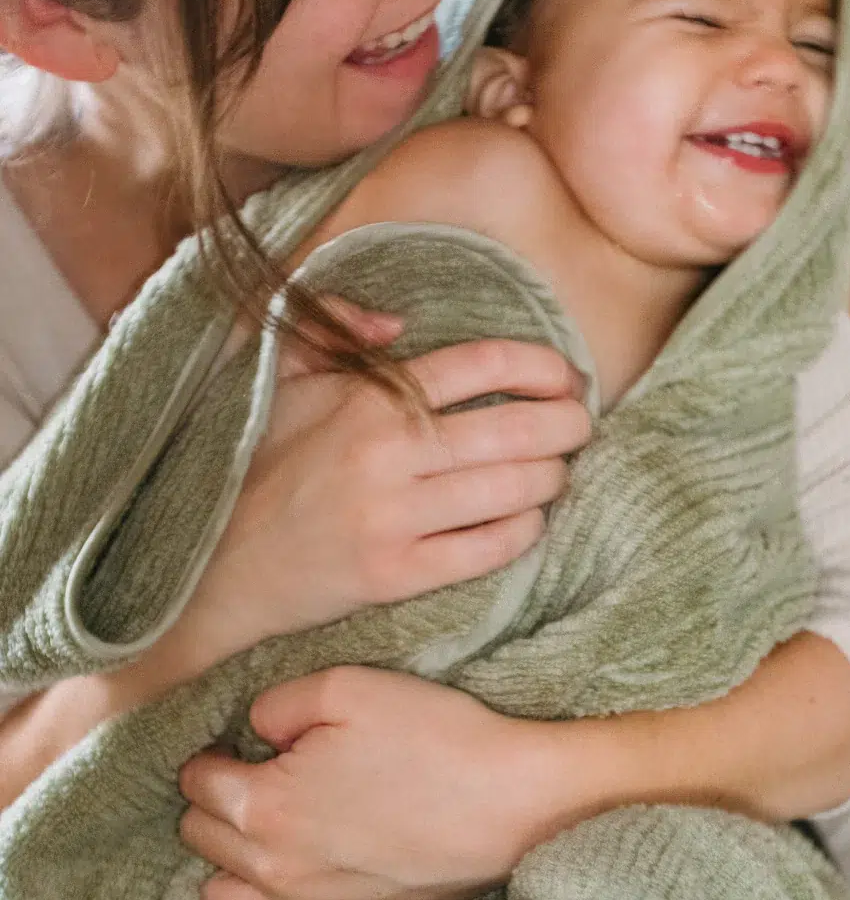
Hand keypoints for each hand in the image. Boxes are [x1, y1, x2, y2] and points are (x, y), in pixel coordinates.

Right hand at [178, 336, 589, 676]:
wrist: (218, 562)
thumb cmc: (260, 463)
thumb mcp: (283, 380)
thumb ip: (335, 332)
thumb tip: (398, 324)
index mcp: (368, 397)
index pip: (481, 364)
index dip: (541, 366)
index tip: (567, 376)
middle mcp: (387, 452)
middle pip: (514, 428)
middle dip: (568, 424)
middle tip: (582, 425)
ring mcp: (393, 517)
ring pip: (510, 490)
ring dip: (553, 478)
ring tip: (558, 472)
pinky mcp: (396, 575)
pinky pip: (487, 550)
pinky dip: (523, 533)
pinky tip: (529, 521)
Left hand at [179, 667, 577, 899]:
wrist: (512, 801)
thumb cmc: (432, 737)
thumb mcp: (349, 686)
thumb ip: (279, 704)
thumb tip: (256, 727)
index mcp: (266, 805)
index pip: (198, 784)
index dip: (211, 752)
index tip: (233, 740)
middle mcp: (276, 870)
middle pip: (202, 839)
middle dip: (214, 802)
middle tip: (251, 771)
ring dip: (230, 863)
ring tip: (267, 826)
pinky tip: (305, 874)